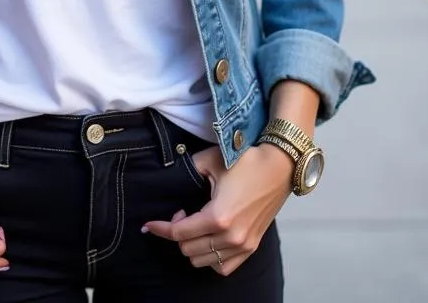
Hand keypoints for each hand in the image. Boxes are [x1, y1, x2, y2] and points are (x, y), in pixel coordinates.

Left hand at [141, 143, 292, 275]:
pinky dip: (211, 258)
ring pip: (203, 261)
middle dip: (177, 233)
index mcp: (218, 217)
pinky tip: (208, 239)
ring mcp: (244, 245)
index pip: (178, 233)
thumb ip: (187, 170)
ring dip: (192, 245)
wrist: (280, 166)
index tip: (148, 225)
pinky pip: (224, 267)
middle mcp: (231, 237)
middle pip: (188, 250)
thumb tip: (169, 175)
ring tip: (196, 224)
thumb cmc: (246, 160)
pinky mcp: (252, 247)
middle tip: (182, 213)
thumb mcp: (209, 161)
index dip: (160, 228)